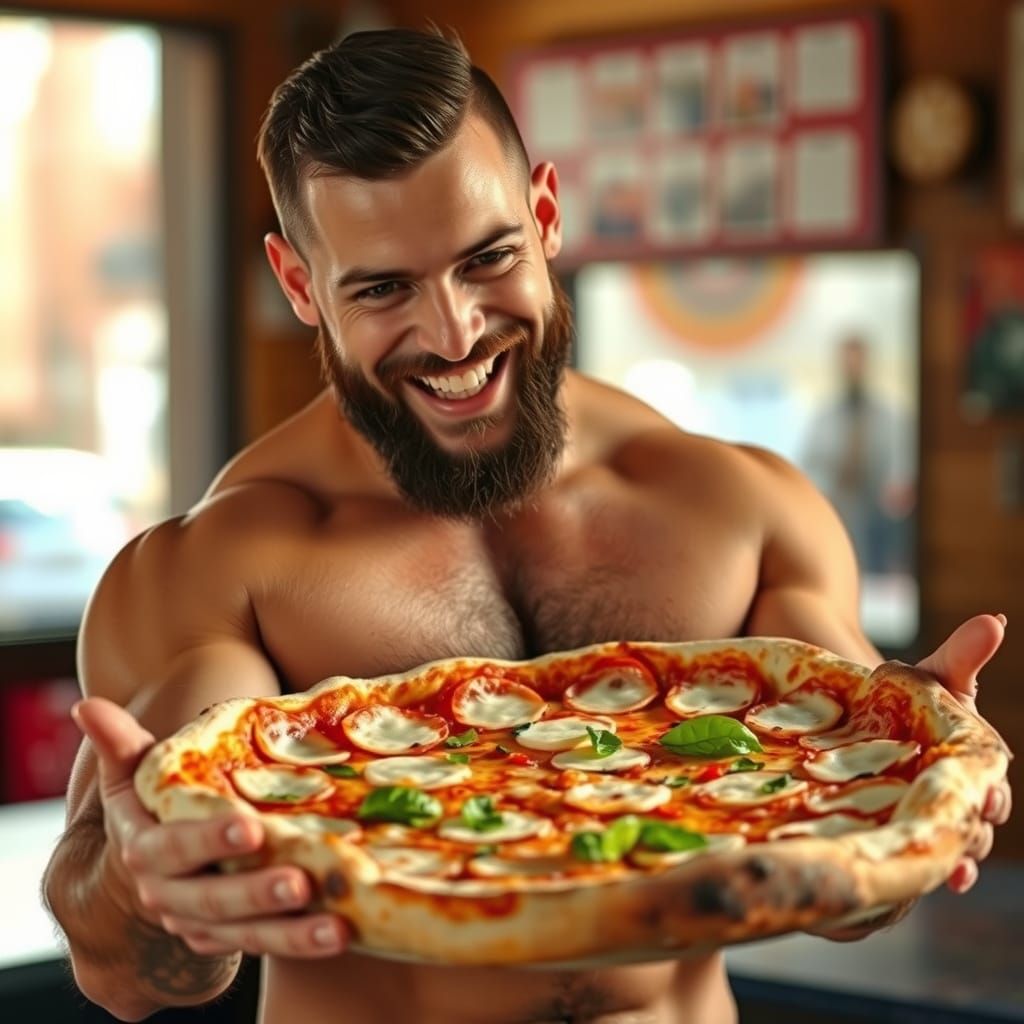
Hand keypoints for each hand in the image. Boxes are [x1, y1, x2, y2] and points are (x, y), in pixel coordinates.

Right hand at [73, 697, 348, 957]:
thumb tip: (87, 705)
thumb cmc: (154, 806)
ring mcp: (198, 923)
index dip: (208, 839)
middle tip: (300, 882)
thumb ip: (120, 744)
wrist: (150, 867)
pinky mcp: (228, 940)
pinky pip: (263, 946)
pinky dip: (299, 944)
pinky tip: (341, 934)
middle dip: (256, 894)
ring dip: (290, 935)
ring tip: (336, 927)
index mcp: (145, 850)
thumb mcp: (133, 776)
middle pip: (211, 900)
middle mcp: (168, 894)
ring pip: (243, 934)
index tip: (249, 825)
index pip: (173, 848)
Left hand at [915, 613, 1012, 892]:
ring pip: (957, 839)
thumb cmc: (906, 697)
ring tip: (954, 861)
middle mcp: (960, 792)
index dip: (990, 787)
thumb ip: (962, 655)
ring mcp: (933, 812)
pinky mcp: (906, 826)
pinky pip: (928, 853)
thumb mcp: (930, 676)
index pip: (990, 779)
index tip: (988, 789)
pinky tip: (945, 880)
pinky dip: (941, 869)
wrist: (863, 714)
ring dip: (958, 850)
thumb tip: (995, 619)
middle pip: (978, 816)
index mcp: (974, 759)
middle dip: (977, 822)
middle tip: (969, 822)